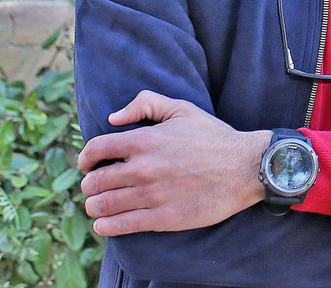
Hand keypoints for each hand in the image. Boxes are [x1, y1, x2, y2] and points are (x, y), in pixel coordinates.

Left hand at [78, 91, 269, 236]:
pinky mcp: (162, 218)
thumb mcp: (182, 109)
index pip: (96, 150)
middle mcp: (143, 169)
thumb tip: (113, 118)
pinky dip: (105, 226)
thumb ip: (145, 104)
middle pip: (95, 182)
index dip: (85, 158)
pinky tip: (105, 224)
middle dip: (89, 185)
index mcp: (144, 140)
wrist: (245, 167)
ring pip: (103, 206)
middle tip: (94, 187)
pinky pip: (121, 226)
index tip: (87, 164)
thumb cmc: (214, 137)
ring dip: (94, 207)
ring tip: (98, 206)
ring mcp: (151, 196)